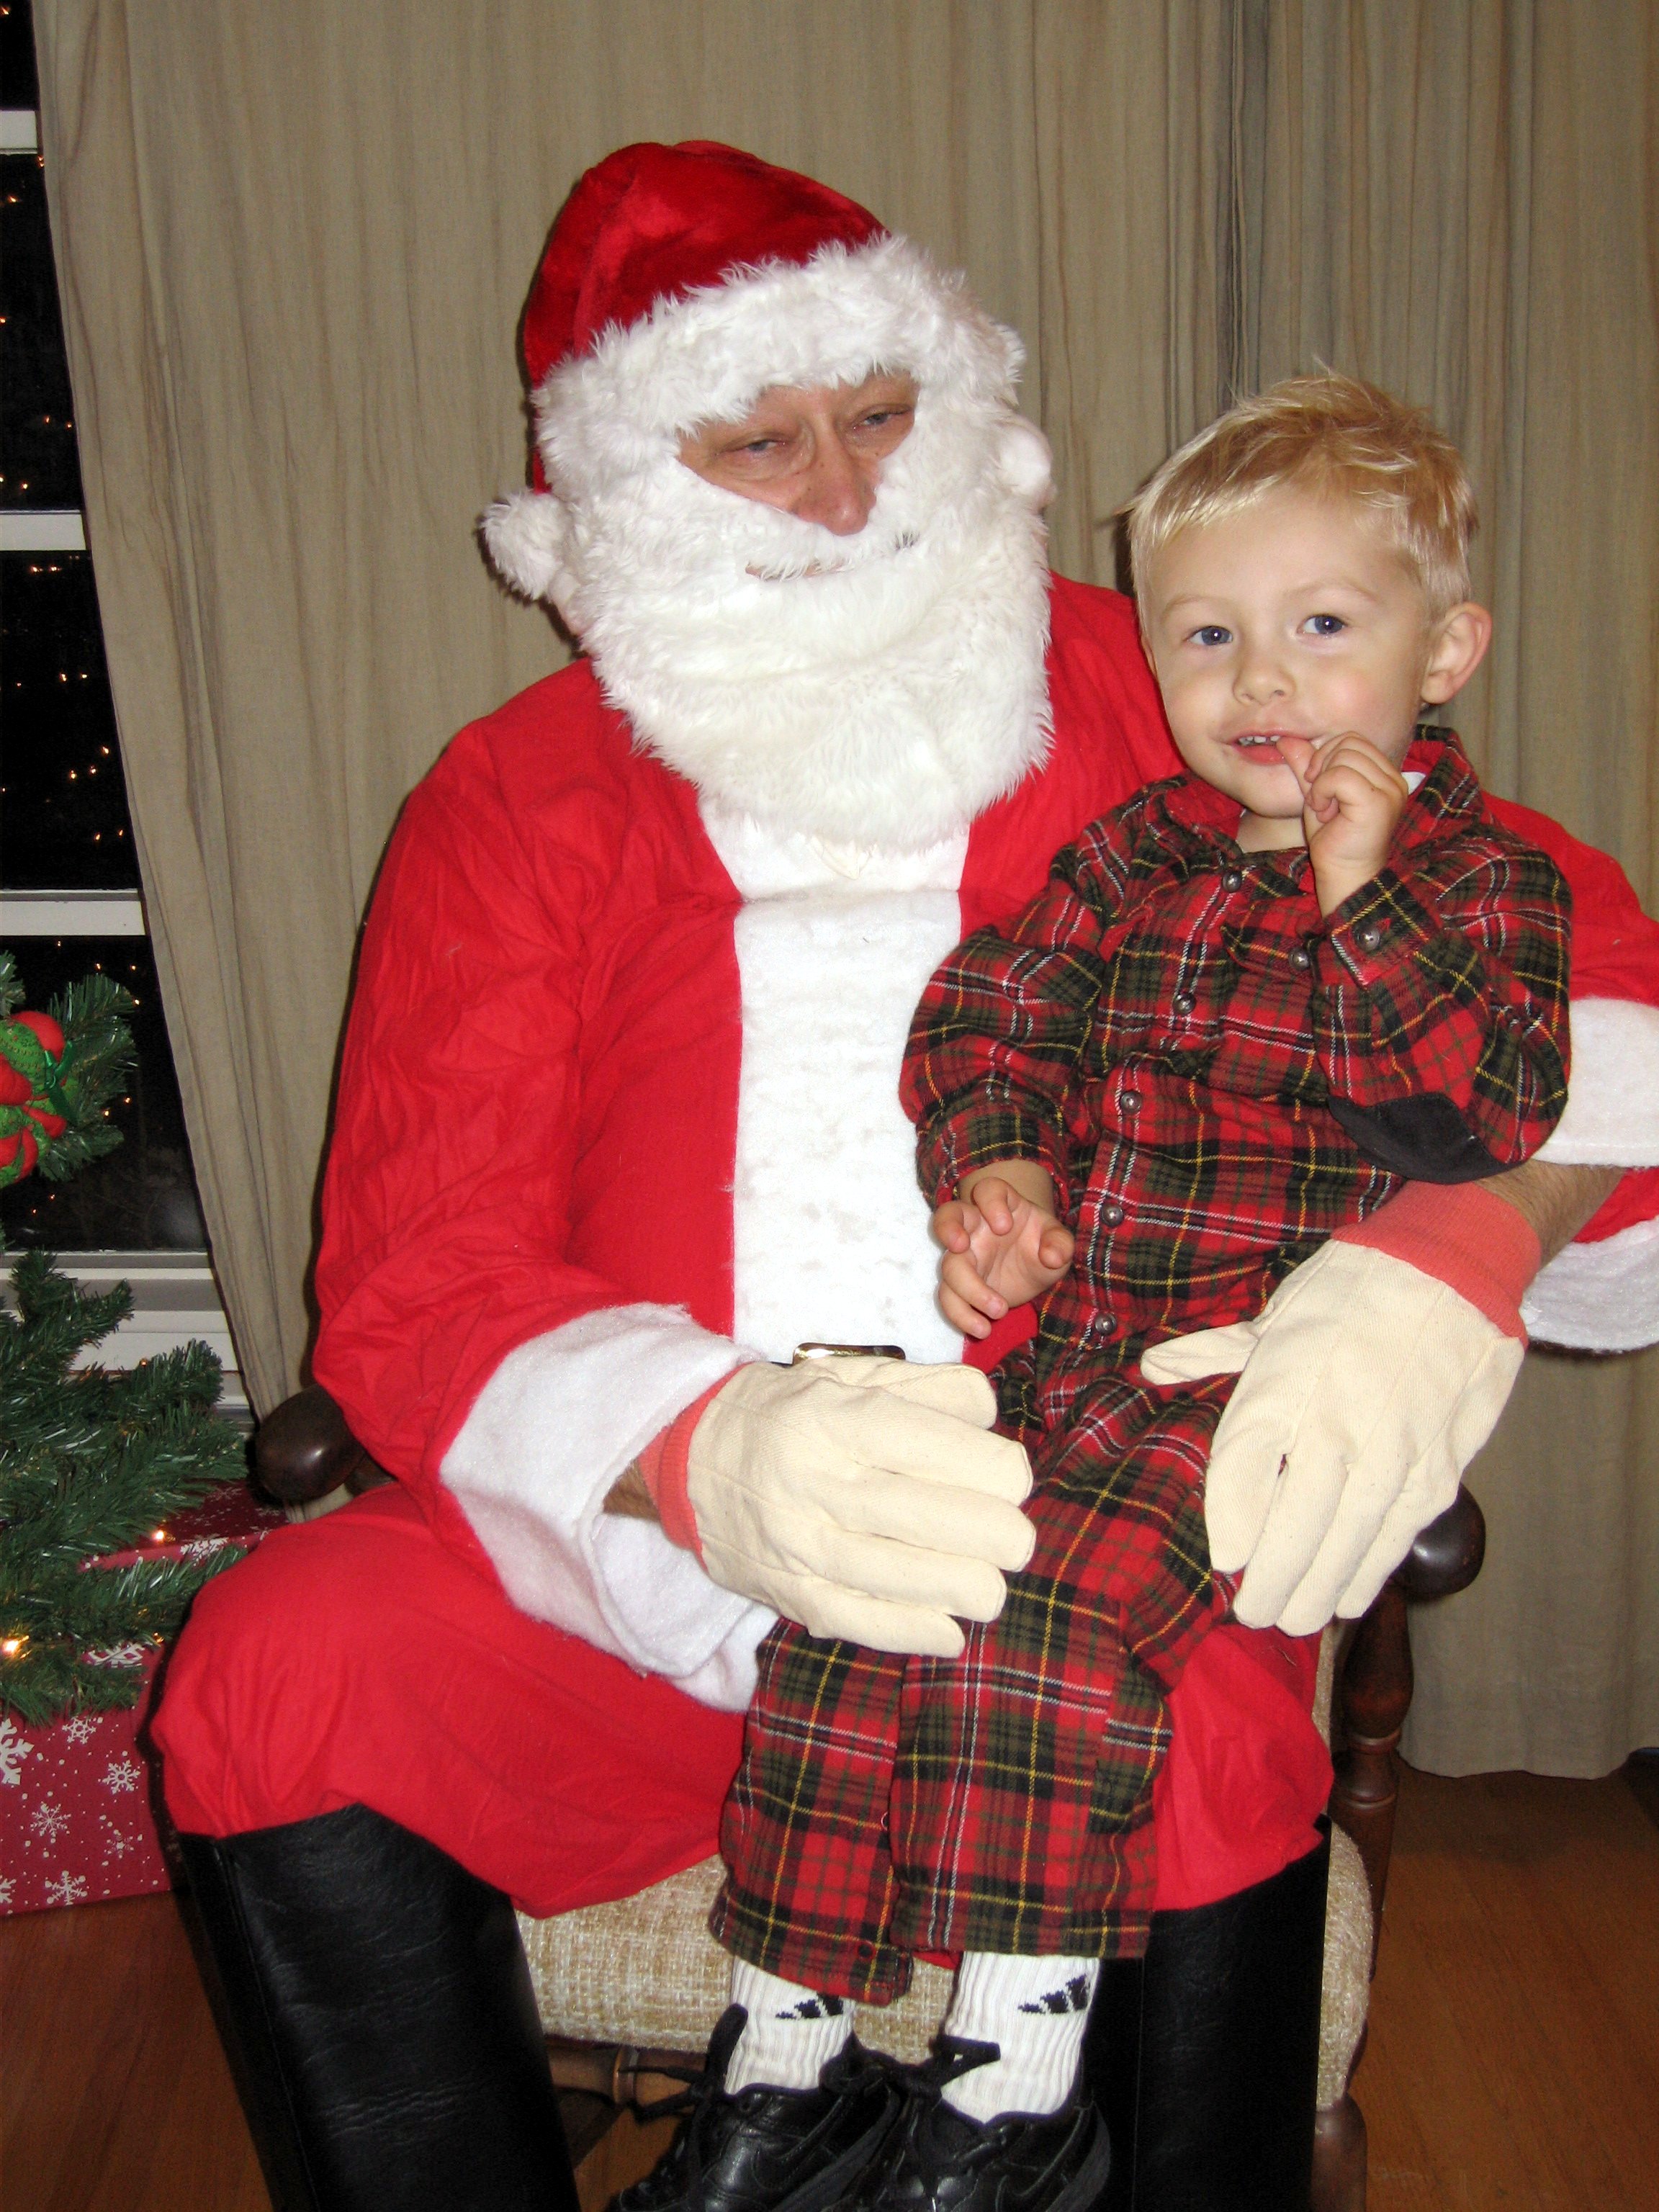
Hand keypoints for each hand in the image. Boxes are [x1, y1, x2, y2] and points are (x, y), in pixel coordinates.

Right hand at [686, 1356, 1036, 1655]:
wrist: (688, 1456)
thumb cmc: (790, 1412)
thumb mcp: (851, 1375)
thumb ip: (928, 1387)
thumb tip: (992, 1416)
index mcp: (837, 1417)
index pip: (933, 1445)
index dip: (993, 1469)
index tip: (1013, 1478)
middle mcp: (818, 1480)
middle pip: (931, 1517)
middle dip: (995, 1534)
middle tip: (1015, 1539)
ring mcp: (801, 1543)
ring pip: (904, 1576)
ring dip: (966, 1587)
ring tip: (990, 1583)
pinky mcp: (789, 1593)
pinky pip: (861, 1621)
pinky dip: (915, 1631)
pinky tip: (951, 1630)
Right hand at [932, 1163, 1075, 1339]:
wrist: (1032, 1269)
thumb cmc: (1042, 1244)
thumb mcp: (1058, 1242)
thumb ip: (1060, 1243)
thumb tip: (1051, 1256)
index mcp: (1001, 1206)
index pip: (988, 1191)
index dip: (990, 1203)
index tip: (1004, 1226)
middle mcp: (975, 1227)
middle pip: (948, 1216)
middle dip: (948, 1228)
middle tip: (960, 1246)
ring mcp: (964, 1256)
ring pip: (948, 1266)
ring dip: (967, 1290)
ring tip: (998, 1311)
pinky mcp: (959, 1284)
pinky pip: (948, 1297)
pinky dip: (961, 1315)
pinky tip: (982, 1329)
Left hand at [1140, 1234, 1523, 1633]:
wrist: (1454, 1268)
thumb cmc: (1353, 1290)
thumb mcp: (1277, 1313)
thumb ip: (1214, 1353)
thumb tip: (1152, 1369)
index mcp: (1285, 1384)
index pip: (1243, 1471)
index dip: (1229, 1526)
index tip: (1224, 1561)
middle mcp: (1336, 1426)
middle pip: (1293, 1528)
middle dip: (1270, 1583)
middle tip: (1254, 1612)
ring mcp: (1393, 1452)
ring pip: (1347, 1546)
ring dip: (1317, 1591)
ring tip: (1293, 1617)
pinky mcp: (1439, 1467)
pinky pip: (1396, 1536)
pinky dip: (1369, 1572)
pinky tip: (1347, 1595)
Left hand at [1277, 731, 1408, 913]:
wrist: (1343, 874)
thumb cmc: (1333, 839)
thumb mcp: (1317, 794)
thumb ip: (1307, 766)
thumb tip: (1286, 739)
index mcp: (1385, 775)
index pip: (1353, 739)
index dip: (1326, 754)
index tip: (1316, 785)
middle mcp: (1394, 779)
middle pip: (1349, 742)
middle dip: (1323, 765)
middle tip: (1319, 798)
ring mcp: (1390, 790)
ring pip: (1344, 756)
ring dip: (1322, 782)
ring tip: (1324, 808)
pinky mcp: (1378, 802)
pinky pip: (1340, 776)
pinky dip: (1322, 791)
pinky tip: (1323, 813)